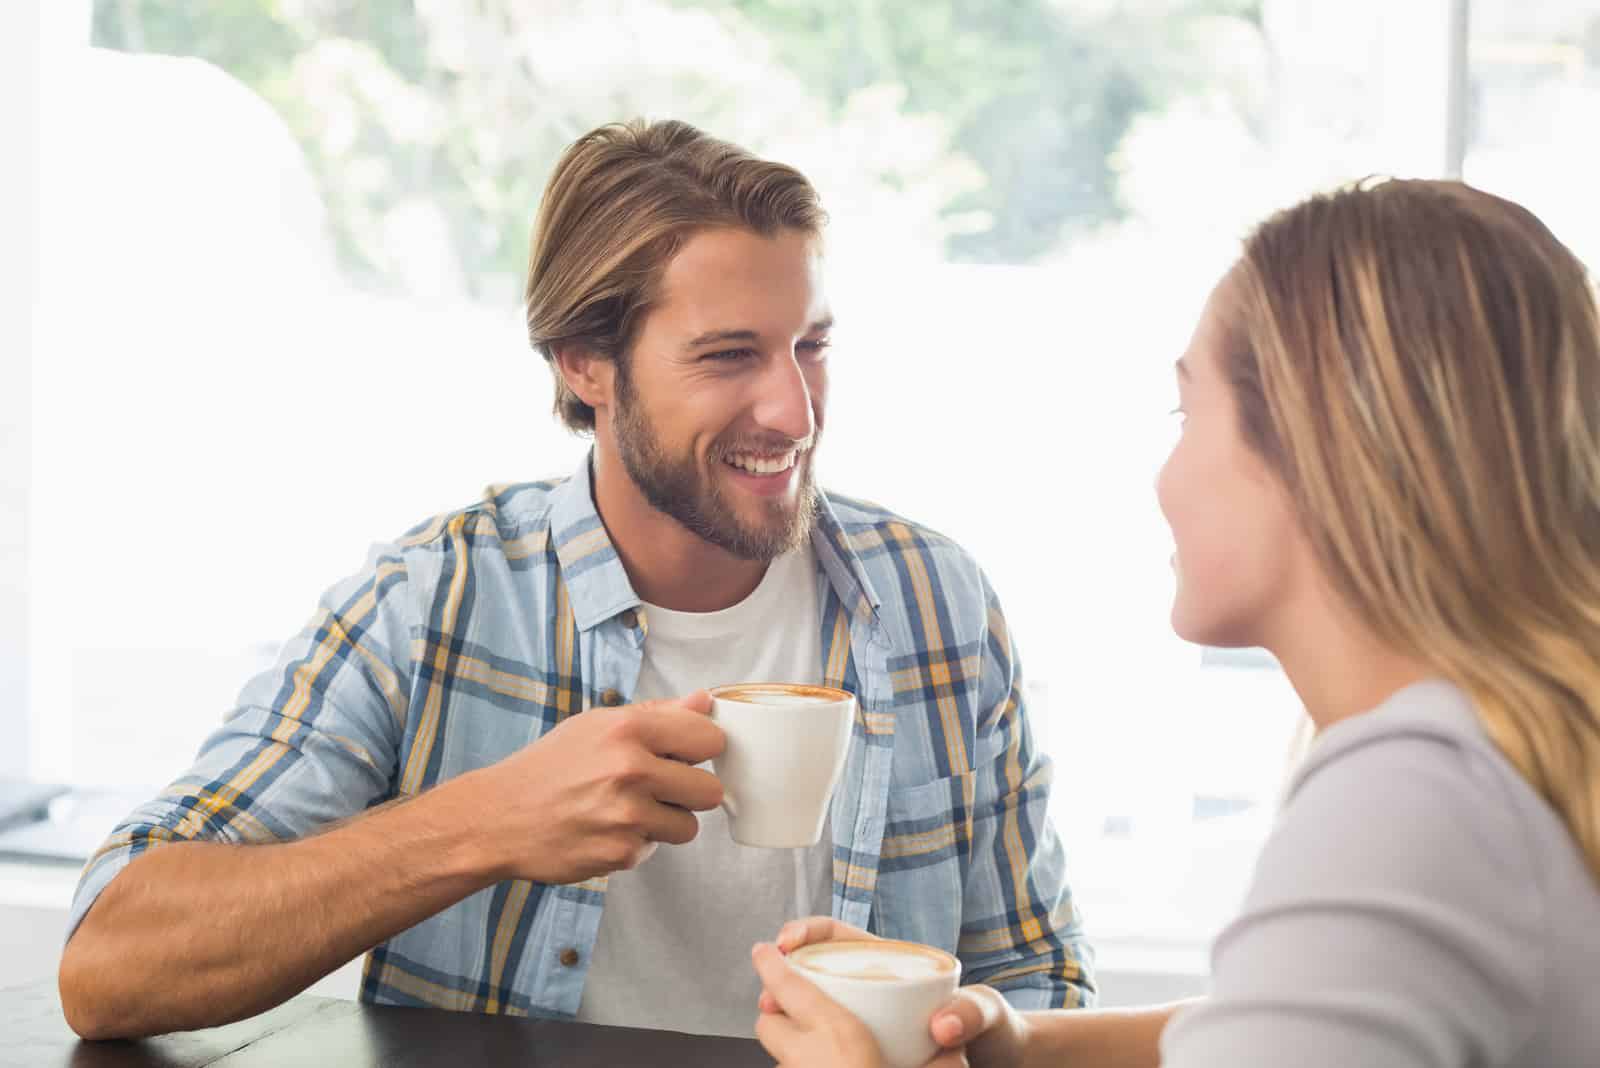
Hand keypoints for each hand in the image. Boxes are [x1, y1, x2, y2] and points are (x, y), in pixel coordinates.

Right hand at [465, 691, 724, 884]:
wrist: (500, 817)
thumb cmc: (550, 766)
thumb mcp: (597, 725)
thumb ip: (657, 714)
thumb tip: (704, 702)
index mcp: (628, 729)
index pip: (709, 739)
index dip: (701, 749)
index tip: (686, 754)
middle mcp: (631, 770)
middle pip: (711, 790)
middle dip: (692, 792)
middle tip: (662, 788)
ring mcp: (627, 815)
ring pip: (689, 826)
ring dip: (666, 822)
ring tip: (629, 810)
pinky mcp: (621, 853)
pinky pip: (655, 849)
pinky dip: (637, 843)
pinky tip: (607, 829)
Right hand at [758, 917, 1028, 1067]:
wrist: (1000, 1062)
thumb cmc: (993, 1030)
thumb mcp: (986, 1013)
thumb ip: (971, 1012)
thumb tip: (943, 1026)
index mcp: (895, 964)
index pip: (838, 935)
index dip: (806, 932)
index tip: (786, 944)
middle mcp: (875, 986)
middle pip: (815, 970)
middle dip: (783, 975)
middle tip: (768, 994)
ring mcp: (869, 1018)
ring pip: (816, 1006)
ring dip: (787, 1008)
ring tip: (772, 1019)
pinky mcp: (867, 1048)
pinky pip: (828, 1038)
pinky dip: (807, 1041)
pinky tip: (799, 1050)